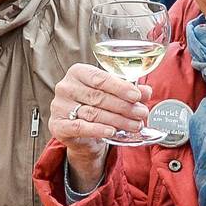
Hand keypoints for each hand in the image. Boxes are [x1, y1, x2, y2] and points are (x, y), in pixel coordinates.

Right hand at [47, 62, 149, 191]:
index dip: (120, 87)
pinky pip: (81, 127)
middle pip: (98, 97)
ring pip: (93, 113)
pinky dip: (98, 130)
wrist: (80, 133)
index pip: (100, 78)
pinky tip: (112, 131)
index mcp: (78, 72)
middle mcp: (65, 87)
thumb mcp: (113, 96)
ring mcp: (59, 106)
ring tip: (135, 125)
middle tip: (141, 113)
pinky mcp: (58, 125)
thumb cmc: (96, 107)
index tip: (137, 96)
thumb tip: (146, 91)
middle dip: (124, 106)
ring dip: (117, 120)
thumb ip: (129, 91)